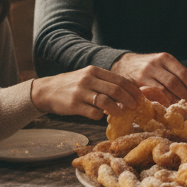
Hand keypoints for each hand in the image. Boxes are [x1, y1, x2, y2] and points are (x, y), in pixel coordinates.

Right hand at [29, 65, 143, 119]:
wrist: (47, 90)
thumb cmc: (71, 85)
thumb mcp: (87, 77)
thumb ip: (104, 82)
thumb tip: (127, 92)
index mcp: (94, 71)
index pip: (120, 79)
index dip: (132, 90)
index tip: (140, 98)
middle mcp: (88, 79)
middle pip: (116, 90)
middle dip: (129, 100)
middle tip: (135, 107)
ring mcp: (81, 92)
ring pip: (106, 101)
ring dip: (117, 110)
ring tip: (120, 114)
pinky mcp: (74, 105)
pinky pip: (93, 113)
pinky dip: (100, 116)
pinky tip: (100, 116)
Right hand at [111, 51, 186, 104]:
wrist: (123, 63)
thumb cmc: (149, 67)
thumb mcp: (162, 64)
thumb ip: (175, 74)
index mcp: (166, 58)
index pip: (184, 73)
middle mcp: (155, 64)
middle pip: (175, 83)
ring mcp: (145, 74)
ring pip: (163, 91)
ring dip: (175, 102)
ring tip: (185, 111)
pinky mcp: (136, 84)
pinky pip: (152, 96)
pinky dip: (162, 104)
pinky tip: (169, 110)